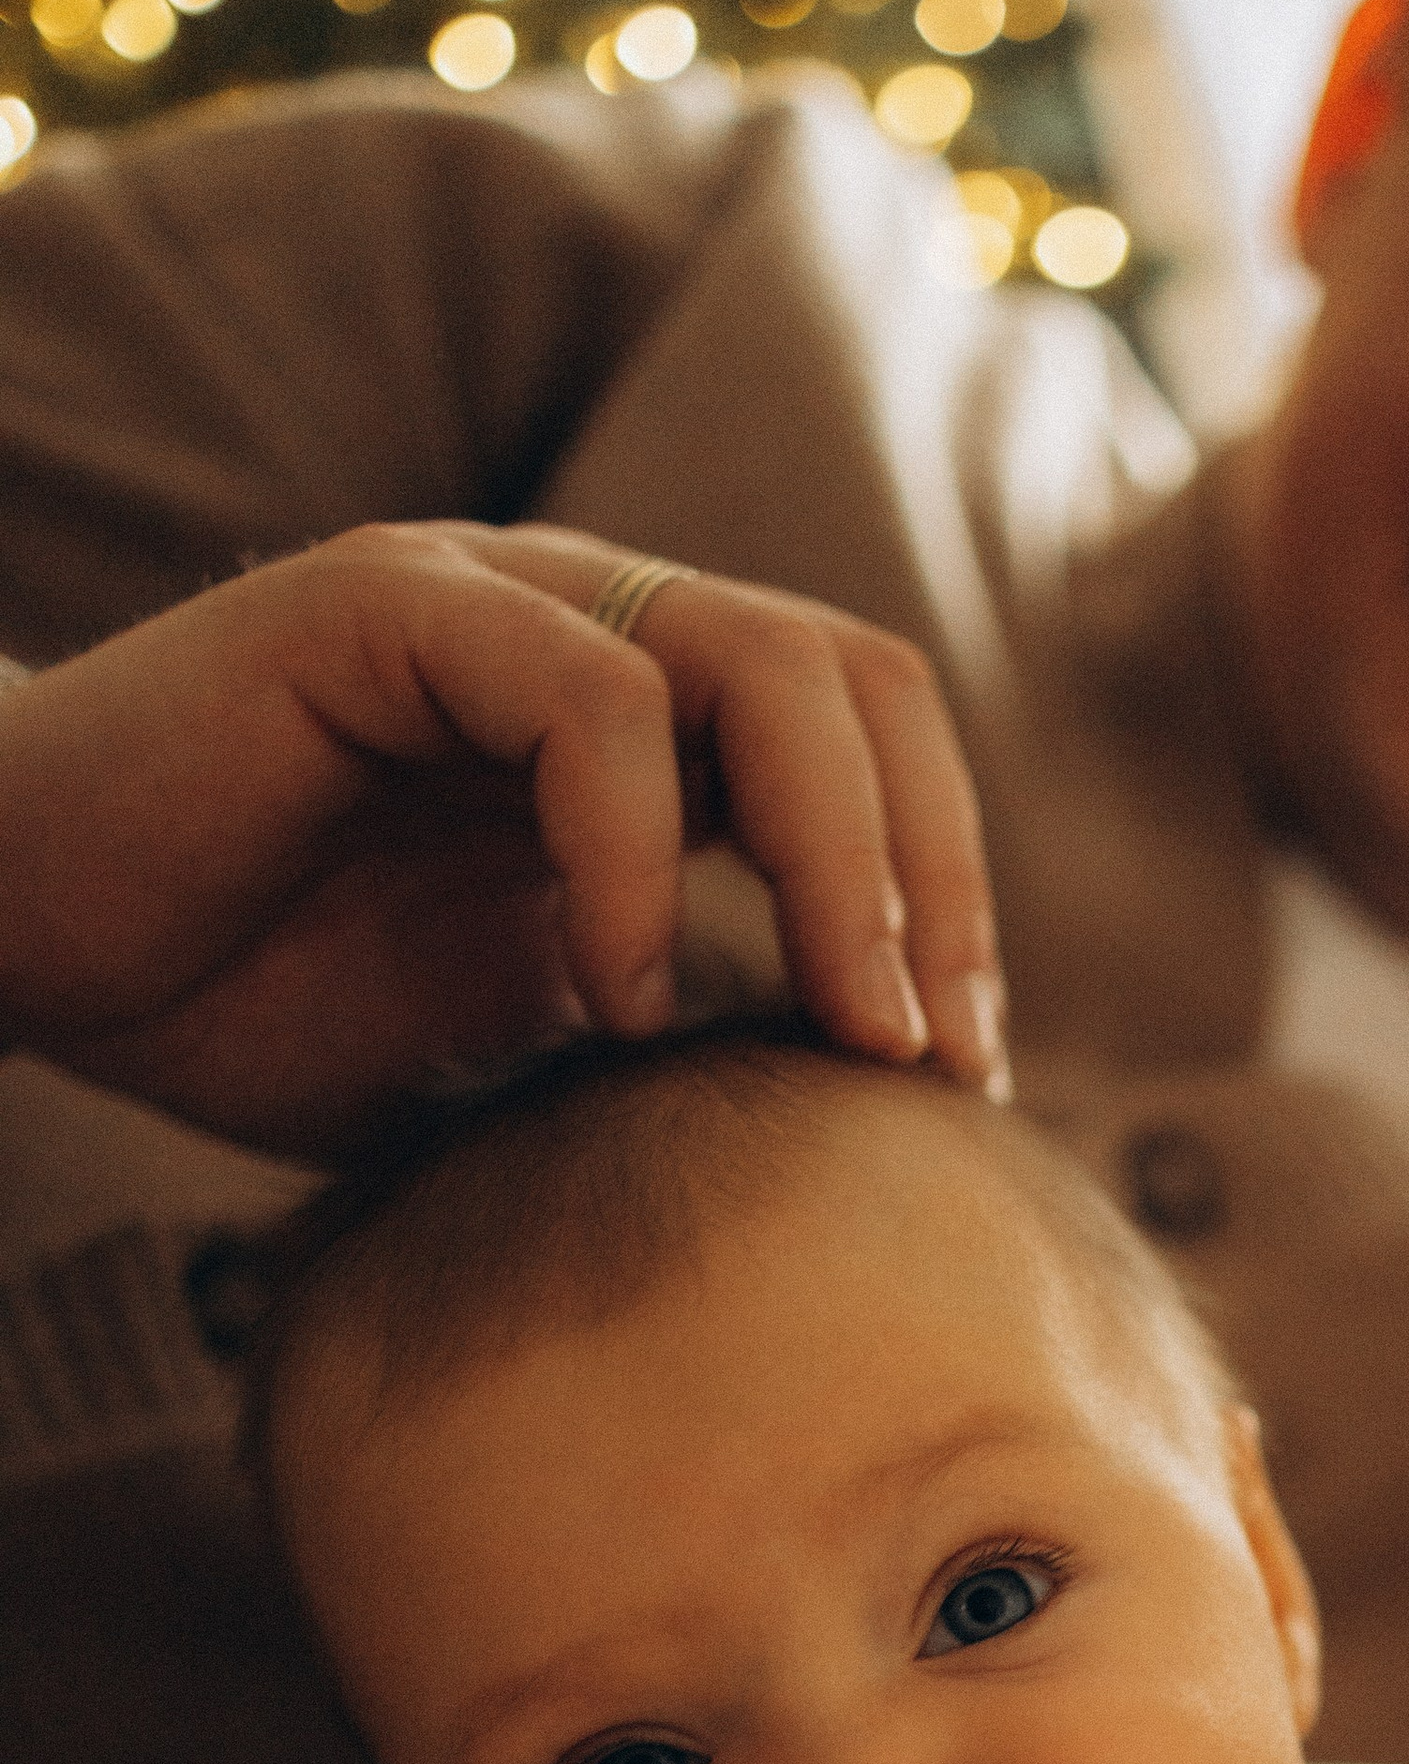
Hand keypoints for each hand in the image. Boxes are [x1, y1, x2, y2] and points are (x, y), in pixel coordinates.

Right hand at [0, 520, 1006, 1157]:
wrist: (18, 934)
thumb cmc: (246, 998)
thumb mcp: (506, 1052)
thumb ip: (659, 1050)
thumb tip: (836, 1160)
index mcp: (644, 724)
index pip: (873, 753)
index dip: (948, 903)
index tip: (959, 1078)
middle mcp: (594, 633)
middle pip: (860, 688)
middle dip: (934, 880)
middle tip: (926, 1059)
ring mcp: (496, 603)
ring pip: (763, 667)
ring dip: (839, 864)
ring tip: (840, 1031)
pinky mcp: (390, 608)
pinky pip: (591, 699)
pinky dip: (640, 857)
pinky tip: (614, 1000)